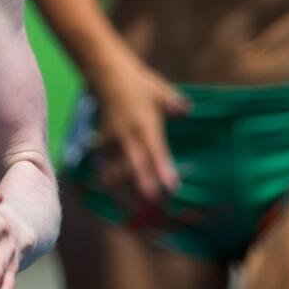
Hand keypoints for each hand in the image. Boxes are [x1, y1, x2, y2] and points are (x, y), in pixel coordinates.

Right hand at [88, 60, 190, 213]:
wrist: (106, 75)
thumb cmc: (139, 83)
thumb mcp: (160, 91)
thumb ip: (174, 104)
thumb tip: (187, 110)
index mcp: (144, 123)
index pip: (155, 150)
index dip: (162, 169)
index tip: (172, 188)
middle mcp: (127, 135)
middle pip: (135, 167)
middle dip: (145, 189)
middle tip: (157, 209)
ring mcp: (112, 141)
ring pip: (116, 172)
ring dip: (124, 194)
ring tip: (133, 214)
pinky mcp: (102, 144)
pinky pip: (105, 168)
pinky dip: (110, 186)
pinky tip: (117, 201)